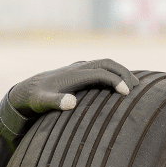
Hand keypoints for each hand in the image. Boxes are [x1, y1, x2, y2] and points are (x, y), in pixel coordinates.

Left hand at [8, 60, 139, 113]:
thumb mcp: (44, 103)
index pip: (101, 73)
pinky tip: (119, 84)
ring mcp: (80, 68)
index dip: (115, 81)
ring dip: (121, 71)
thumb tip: (72, 103)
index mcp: (74, 74)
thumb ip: (57, 102)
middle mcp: (79, 67)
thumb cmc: (37, 99)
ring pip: (106, 63)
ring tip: (134, 85)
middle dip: (124, 72)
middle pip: (107, 63)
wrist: (28, 89)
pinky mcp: (80, 71)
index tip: (126, 93)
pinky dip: (113, 72)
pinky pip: (101, 68)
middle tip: (137, 87)